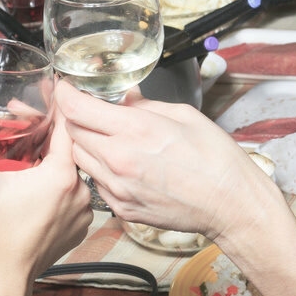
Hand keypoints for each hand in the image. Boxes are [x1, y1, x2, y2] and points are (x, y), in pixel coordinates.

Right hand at [0, 101, 91, 279]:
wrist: (4, 281)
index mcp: (61, 175)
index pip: (67, 126)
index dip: (53, 107)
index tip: (44, 92)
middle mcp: (81, 192)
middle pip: (69, 149)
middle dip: (47, 133)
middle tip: (22, 122)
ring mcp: (82, 213)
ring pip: (71, 173)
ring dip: (52, 161)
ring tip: (28, 151)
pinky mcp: (78, 228)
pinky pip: (71, 196)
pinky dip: (57, 186)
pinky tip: (36, 184)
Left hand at [55, 82, 273, 240]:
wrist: (230, 204)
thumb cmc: (215, 159)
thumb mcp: (183, 115)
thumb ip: (145, 105)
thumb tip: (124, 98)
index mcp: (135, 131)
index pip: (77, 108)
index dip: (66, 93)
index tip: (66, 86)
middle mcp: (119, 161)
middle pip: (73, 134)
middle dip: (78, 118)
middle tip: (91, 111)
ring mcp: (118, 189)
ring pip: (80, 159)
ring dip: (87, 144)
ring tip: (110, 139)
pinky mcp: (122, 209)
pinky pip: (96, 183)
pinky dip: (102, 171)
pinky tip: (124, 166)